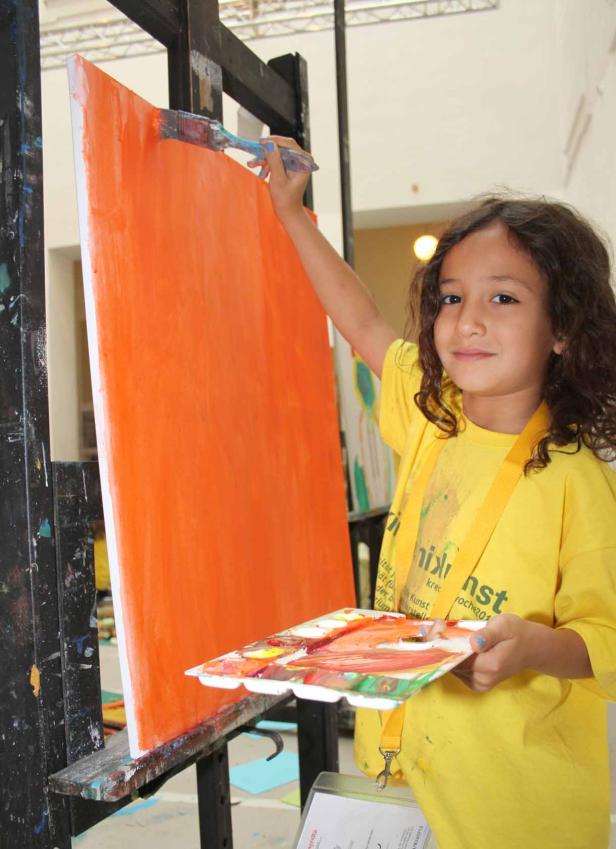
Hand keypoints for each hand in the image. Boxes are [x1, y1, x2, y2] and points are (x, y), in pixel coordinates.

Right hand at [247, 136, 311, 220]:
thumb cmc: (286, 200)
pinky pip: (275, 159)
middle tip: (254, 154)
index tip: (261, 142)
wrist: (288, 211)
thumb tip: (269, 144)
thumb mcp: (278, 179)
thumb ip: (274, 160)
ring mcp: (295, 162)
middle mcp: (302, 159)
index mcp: (304, 162)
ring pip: (276, 153)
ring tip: (253, 164)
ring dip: (264, 159)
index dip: (274, 141)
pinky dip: (267, 164)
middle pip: (281, 147)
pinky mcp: (288, 166)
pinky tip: (260, 171)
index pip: (289, 144)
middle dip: (267, 152)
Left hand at [423, 614, 541, 691]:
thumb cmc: (518, 633)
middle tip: (438, 625)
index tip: (438, 625)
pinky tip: (453, 643)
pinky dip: (452, 657)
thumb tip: (473, 643)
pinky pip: (458, 671)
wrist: (533, 648)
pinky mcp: (478, 684)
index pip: (456, 656)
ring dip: (445, 651)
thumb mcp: (504, 625)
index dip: (443, 642)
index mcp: (490, 665)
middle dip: (441, 645)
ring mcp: (481, 684)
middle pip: (451, 663)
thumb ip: (488, 635)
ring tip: (443, 631)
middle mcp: (484, 679)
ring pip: (452, 668)